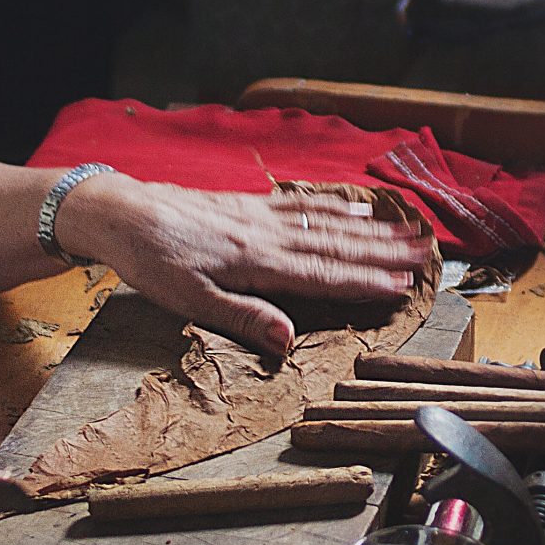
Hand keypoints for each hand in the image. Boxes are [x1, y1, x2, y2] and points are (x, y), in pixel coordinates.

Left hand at [56, 176, 433, 356]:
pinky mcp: (247, 204)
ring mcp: (260, 216)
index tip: (402, 286)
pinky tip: (356, 206)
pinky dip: (333, 205)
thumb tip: (289, 341)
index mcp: (257, 263)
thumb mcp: (190, 302)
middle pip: (336, 245)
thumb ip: (244, 319)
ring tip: (406, 231)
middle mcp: (267, 235)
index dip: (365, 282)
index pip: (323, 275)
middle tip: (424, 254)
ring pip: (326, 223)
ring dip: (370, 229)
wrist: (121, 212)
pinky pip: (301, 204)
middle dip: (383, 252)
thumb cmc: (152, 262)